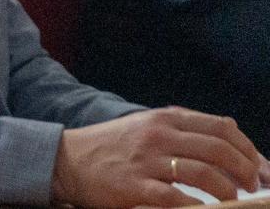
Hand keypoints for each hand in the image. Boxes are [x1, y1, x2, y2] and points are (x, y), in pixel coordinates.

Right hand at [51, 108, 264, 206]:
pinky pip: (177, 198)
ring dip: (227, 191)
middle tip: (250, 186)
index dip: (247, 148)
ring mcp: (146, 161)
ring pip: (205, 174)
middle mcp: (158, 136)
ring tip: (232, 200)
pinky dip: (197, 206)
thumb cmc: (111, 145)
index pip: (222, 127)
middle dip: (245, 171)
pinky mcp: (135, 186)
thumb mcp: (146, 124)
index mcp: (164, 119)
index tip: (256, 166)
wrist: (66, 160)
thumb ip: (183, 126)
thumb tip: (230, 132)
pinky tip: (201, 208)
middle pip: (219, 150)